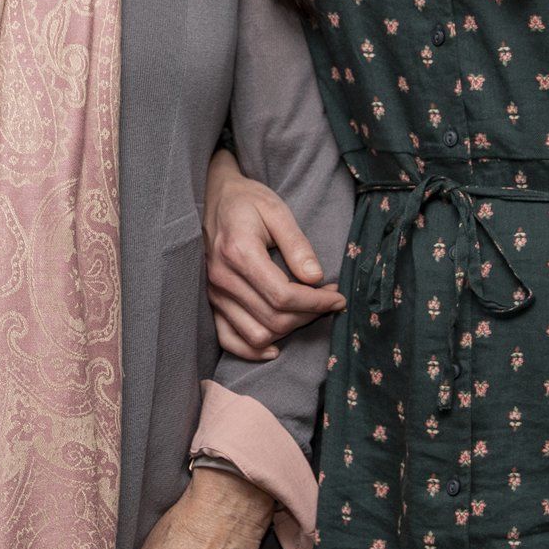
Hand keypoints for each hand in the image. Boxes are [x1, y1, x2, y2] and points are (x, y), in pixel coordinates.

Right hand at [205, 150, 344, 360]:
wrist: (213, 197)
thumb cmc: (247, 201)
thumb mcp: (277, 211)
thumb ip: (297, 245)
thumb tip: (316, 278)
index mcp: (239, 252)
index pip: (283, 295)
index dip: (316, 302)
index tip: (337, 296)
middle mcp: (222, 278)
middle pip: (273, 319)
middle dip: (308, 315)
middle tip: (327, 300)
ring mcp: (214, 293)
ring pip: (256, 334)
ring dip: (288, 332)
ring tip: (305, 313)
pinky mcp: (211, 301)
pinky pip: (229, 339)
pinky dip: (252, 351)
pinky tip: (275, 347)